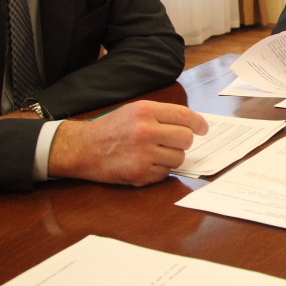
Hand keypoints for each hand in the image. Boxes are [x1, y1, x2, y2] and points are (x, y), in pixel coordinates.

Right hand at [47, 100, 207, 185]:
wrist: (82, 148)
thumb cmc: (111, 128)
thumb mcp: (134, 111)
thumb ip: (162, 115)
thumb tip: (192, 124)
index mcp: (145, 111)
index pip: (184, 116)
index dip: (199, 123)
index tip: (203, 129)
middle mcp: (145, 131)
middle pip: (186, 139)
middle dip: (183, 143)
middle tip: (173, 143)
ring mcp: (142, 153)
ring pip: (178, 158)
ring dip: (171, 158)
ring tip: (155, 153)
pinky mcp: (139, 172)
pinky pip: (165, 174)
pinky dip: (159, 170)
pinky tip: (145, 163)